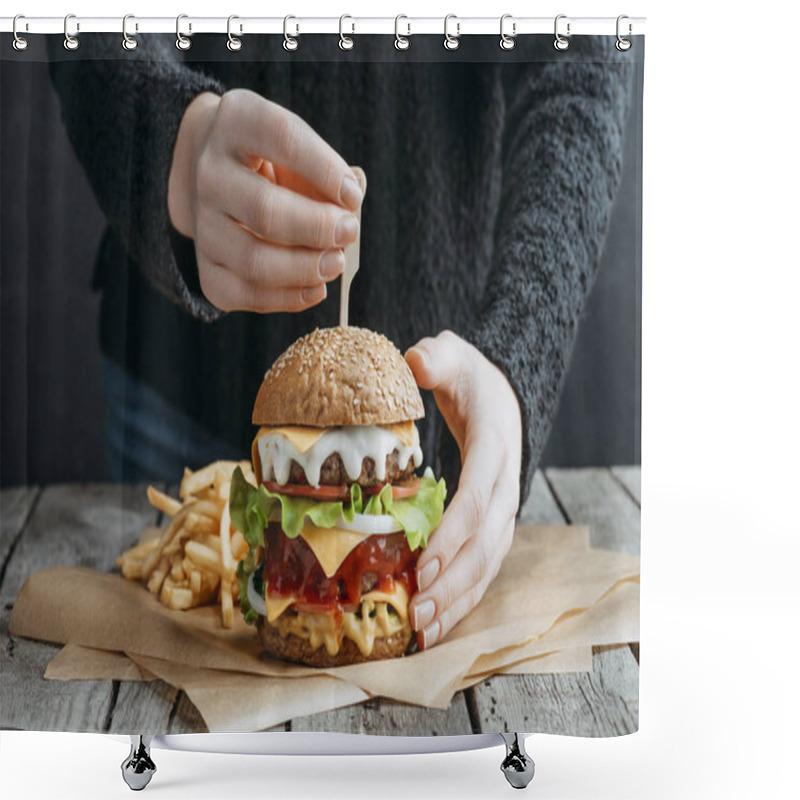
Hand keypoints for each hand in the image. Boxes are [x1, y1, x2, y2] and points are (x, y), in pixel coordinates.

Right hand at [167, 90, 363, 312]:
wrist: (216, 174)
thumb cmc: (275, 162)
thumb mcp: (299, 149)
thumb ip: (326, 176)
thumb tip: (349, 216)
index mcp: (237, 123)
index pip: (282, 138)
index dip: (325, 170)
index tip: (353, 195)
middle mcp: (210, 173)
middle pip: (265, 210)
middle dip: (318, 228)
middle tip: (348, 232)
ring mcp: (203, 223)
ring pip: (253, 260)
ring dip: (304, 268)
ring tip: (335, 263)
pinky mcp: (205, 266)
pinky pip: (242, 294)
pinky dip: (286, 298)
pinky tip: (315, 289)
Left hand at [405, 331, 521, 649]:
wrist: (502, 396)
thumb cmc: (470, 378)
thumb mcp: (453, 355)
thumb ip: (436, 357)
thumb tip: (415, 361)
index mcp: (494, 446)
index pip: (479, 495)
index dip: (456, 531)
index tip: (427, 562)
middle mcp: (505, 485)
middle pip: (486, 542)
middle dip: (454, 580)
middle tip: (419, 610)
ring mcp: (503, 510)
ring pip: (488, 563)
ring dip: (459, 598)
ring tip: (425, 628)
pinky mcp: (494, 525)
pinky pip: (483, 567)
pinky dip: (463, 596)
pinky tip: (437, 621)